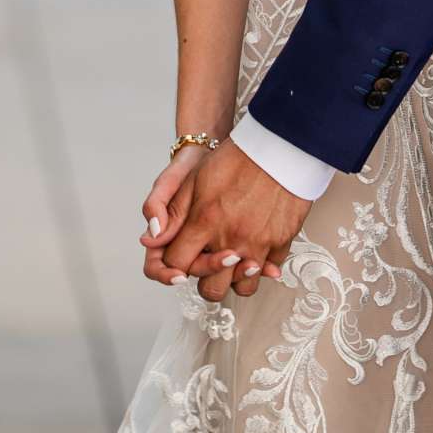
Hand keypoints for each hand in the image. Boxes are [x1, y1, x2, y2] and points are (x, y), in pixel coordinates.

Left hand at [146, 139, 311, 301]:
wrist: (277, 143)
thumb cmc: (235, 159)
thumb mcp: (194, 179)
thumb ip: (171, 213)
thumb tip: (152, 239)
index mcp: (205, 221)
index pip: (178, 265)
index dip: (175, 266)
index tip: (183, 258)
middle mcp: (231, 238)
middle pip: (210, 289)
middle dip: (205, 280)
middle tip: (209, 263)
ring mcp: (258, 243)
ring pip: (242, 288)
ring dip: (236, 279)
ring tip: (234, 260)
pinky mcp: (281, 241)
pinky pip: (268, 272)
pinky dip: (261, 267)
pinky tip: (256, 249)